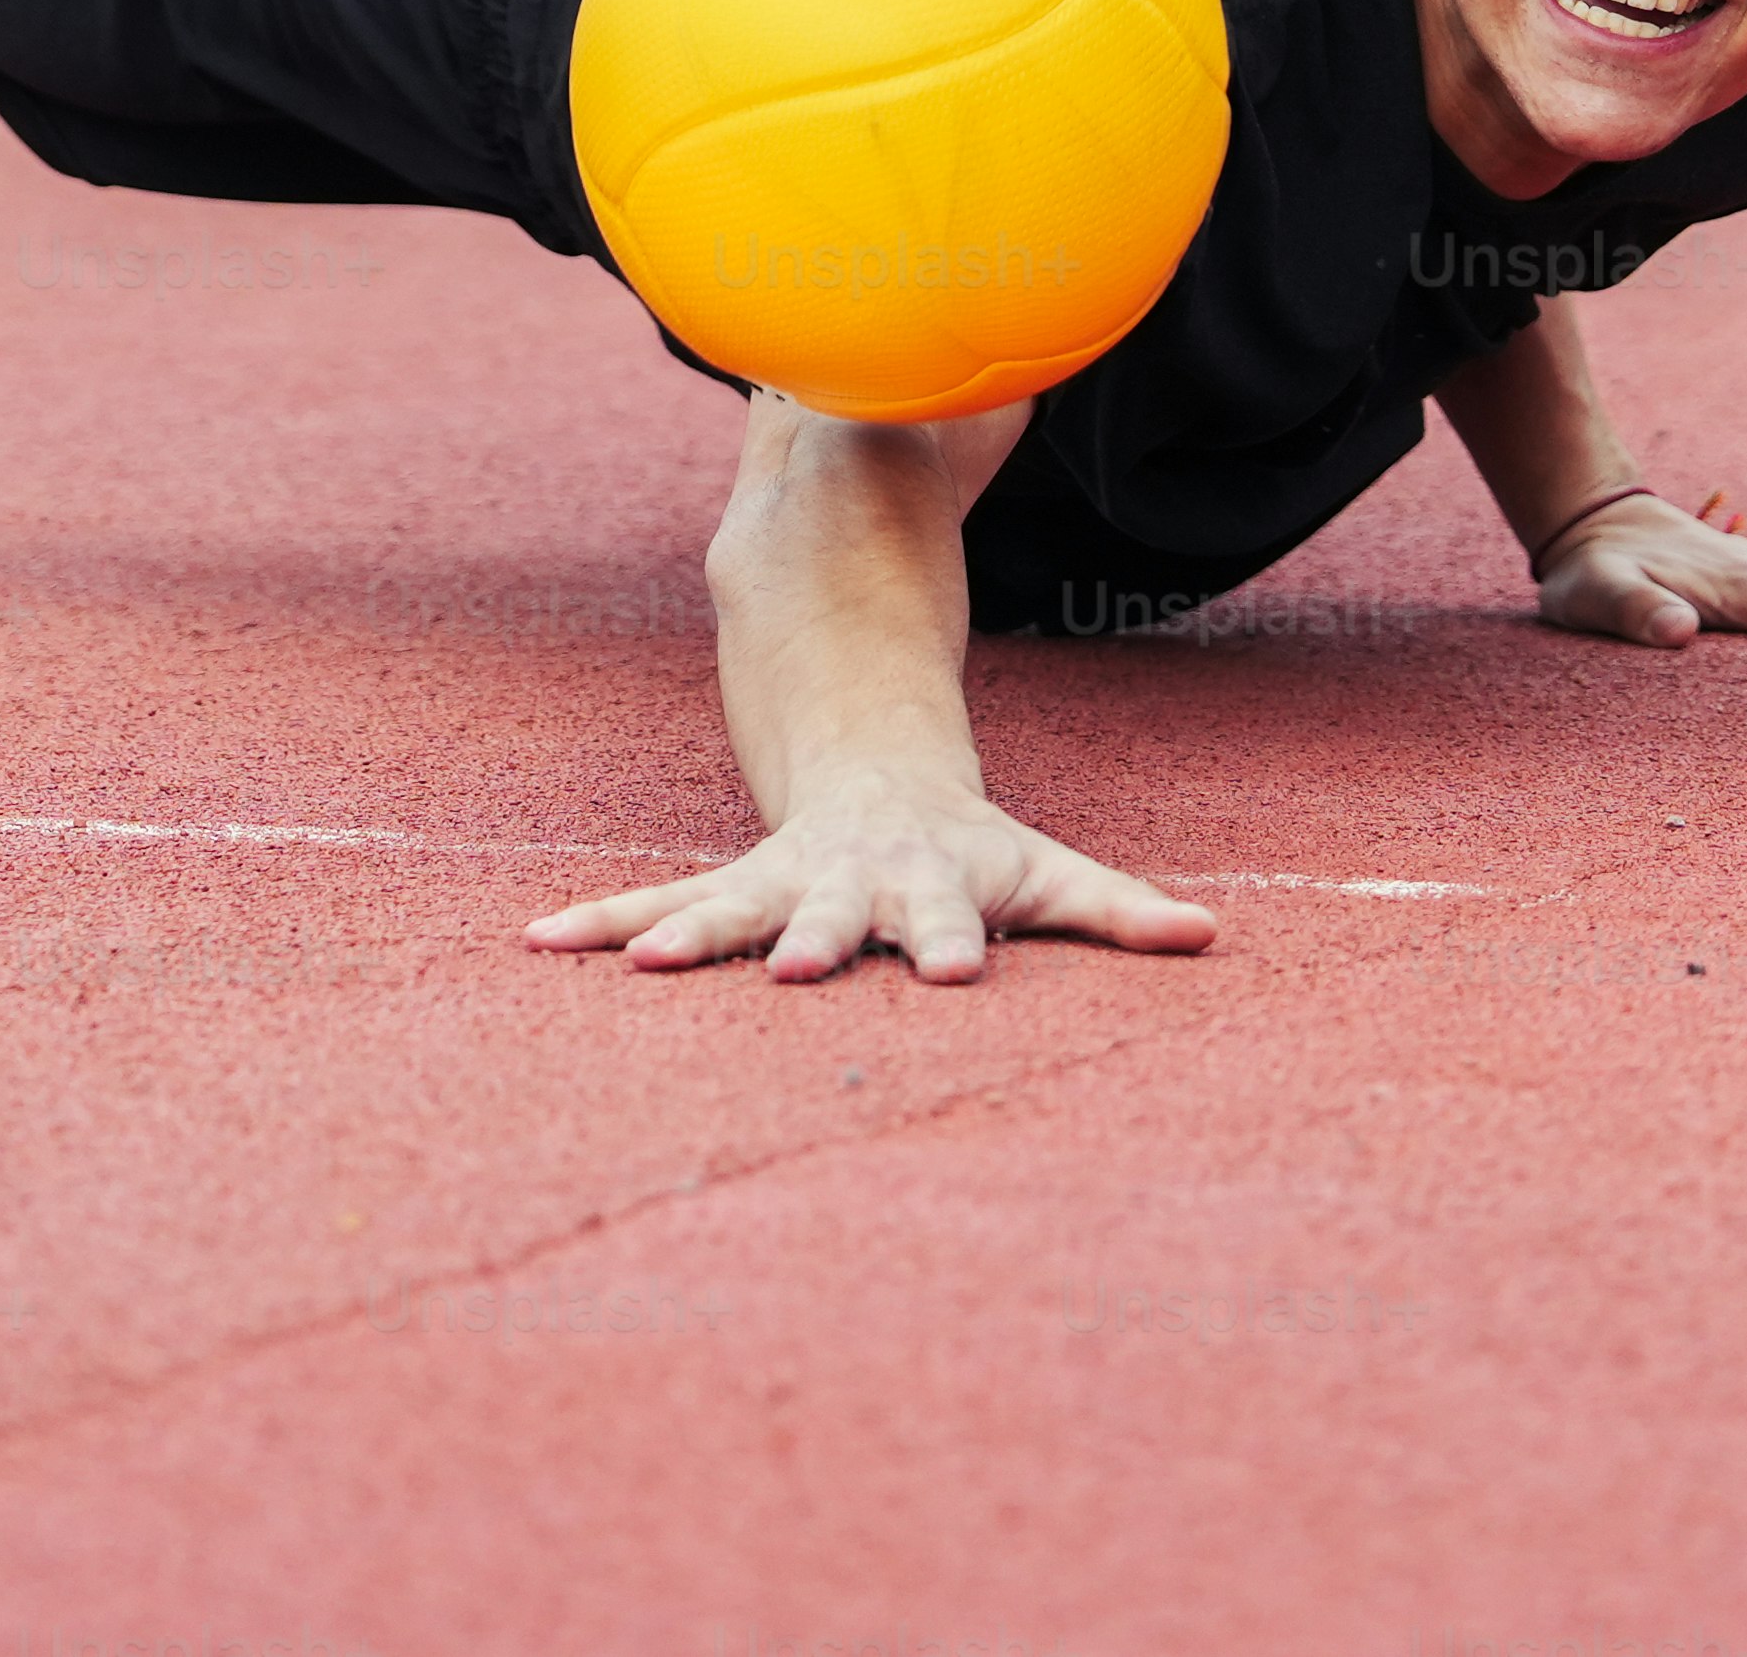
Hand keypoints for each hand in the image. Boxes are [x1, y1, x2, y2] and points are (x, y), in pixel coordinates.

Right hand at [524, 779, 1224, 982]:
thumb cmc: (971, 851)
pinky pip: (652, 906)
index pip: (946, 918)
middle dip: (811, 942)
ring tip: (633, 966)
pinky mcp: (725, 894)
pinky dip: (597, 924)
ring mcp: (778, 885)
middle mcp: (846, 883)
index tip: (955, 975)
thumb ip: (1120, 910)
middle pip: (830, 916)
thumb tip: (1210, 938)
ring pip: (723, 910)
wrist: (878, 770)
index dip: (949, 942)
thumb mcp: (1047, 870)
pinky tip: (536, 943)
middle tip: (792, 973)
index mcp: (928, 885)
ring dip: (680, 936)